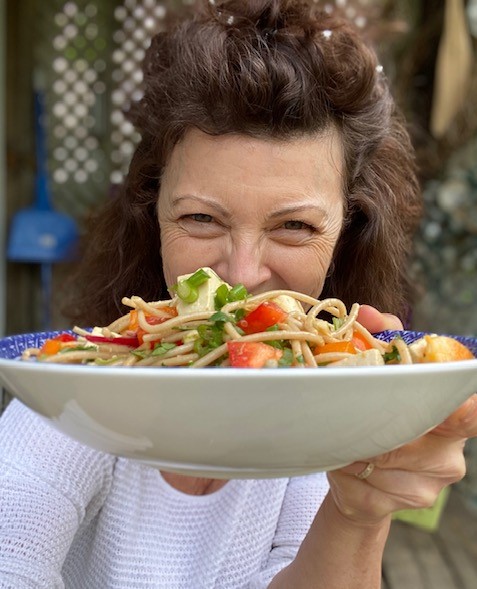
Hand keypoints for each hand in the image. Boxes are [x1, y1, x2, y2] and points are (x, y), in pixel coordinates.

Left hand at [327, 305, 476, 524]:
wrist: (362, 472)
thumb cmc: (379, 410)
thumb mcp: (384, 368)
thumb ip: (382, 335)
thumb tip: (366, 314)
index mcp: (454, 413)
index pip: (468, 412)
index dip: (456, 408)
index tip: (431, 401)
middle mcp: (451, 451)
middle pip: (415, 436)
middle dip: (379, 422)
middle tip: (351, 410)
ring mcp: (431, 483)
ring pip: (385, 460)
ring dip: (354, 445)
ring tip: (339, 434)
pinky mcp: (404, 505)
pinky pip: (368, 487)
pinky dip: (346, 471)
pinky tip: (342, 462)